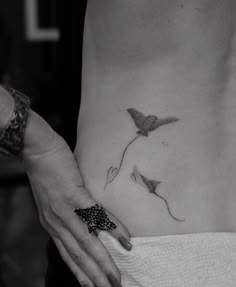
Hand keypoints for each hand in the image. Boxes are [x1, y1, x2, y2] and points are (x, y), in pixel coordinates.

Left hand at [23, 133, 130, 286]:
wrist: (37, 148)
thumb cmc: (47, 172)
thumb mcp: (51, 200)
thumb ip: (65, 214)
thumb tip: (85, 223)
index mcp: (52, 224)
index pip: (67, 255)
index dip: (80, 274)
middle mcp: (56, 222)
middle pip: (77, 256)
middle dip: (93, 277)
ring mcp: (64, 209)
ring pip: (85, 242)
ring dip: (102, 262)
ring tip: (115, 277)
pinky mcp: (74, 193)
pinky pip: (95, 215)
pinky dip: (111, 229)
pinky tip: (124, 240)